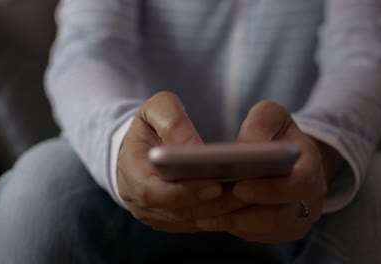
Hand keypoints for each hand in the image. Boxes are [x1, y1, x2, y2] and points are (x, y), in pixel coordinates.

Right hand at [118, 91, 245, 232]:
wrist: (138, 148)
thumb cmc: (149, 126)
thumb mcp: (155, 110)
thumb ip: (172, 122)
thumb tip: (192, 148)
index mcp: (130, 171)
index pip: (153, 192)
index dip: (184, 191)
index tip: (214, 184)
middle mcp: (138, 201)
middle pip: (177, 211)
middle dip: (211, 203)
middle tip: (244, 193)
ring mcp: (155, 215)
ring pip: (190, 220)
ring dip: (220, 211)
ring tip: (250, 197)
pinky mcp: (171, 221)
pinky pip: (196, 223)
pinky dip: (219, 215)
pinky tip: (241, 204)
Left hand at [195, 101, 341, 242]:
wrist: (288, 155)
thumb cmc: (275, 133)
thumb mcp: (270, 116)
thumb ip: (259, 125)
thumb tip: (245, 147)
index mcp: (311, 164)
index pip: (299, 183)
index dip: (270, 189)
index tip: (239, 187)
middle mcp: (311, 196)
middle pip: (284, 215)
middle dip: (249, 214)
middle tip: (215, 208)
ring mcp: (299, 216)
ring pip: (271, 230)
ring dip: (239, 225)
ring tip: (205, 217)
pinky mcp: (284, 230)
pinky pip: (262, 236)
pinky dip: (238, 230)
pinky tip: (211, 221)